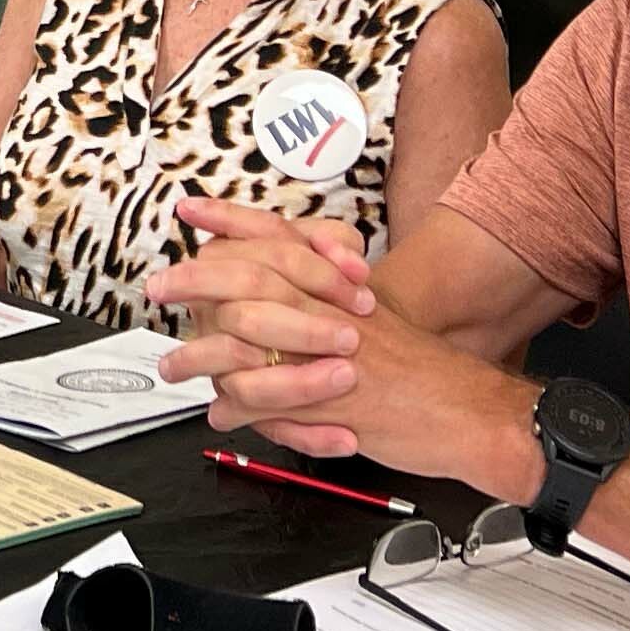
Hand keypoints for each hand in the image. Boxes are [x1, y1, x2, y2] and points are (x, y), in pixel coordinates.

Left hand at [149, 195, 531, 483]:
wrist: (471, 413)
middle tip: (158, 287)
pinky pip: (266, 405)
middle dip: (194, 282)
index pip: (276, 238)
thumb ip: (326, 308)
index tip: (191, 212)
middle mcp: (328, 312)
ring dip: (201, 359)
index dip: (231, 221)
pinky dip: (238, 412)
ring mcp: (325, 357)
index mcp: (337, 288)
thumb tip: (284, 304)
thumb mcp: (374, 324)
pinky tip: (222, 418)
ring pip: (244, 346)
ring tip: (174, 368)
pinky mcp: (328, 404)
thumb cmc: (425, 372)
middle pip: (247, 279)